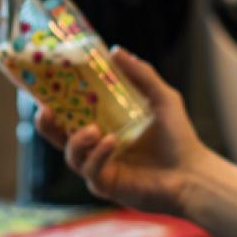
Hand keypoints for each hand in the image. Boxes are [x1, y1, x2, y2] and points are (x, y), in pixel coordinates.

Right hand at [34, 47, 219, 215]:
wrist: (192, 174)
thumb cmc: (179, 138)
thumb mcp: (162, 97)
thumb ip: (140, 74)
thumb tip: (115, 50)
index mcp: (105, 123)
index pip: (72, 112)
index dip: (55, 101)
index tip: (44, 86)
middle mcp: (97, 145)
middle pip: (59, 136)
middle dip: (46, 125)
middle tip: (45, 110)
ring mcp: (100, 166)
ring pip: (72, 155)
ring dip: (77, 140)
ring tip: (92, 130)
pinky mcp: (106, 185)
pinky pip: (90, 170)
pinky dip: (97, 155)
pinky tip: (110, 142)